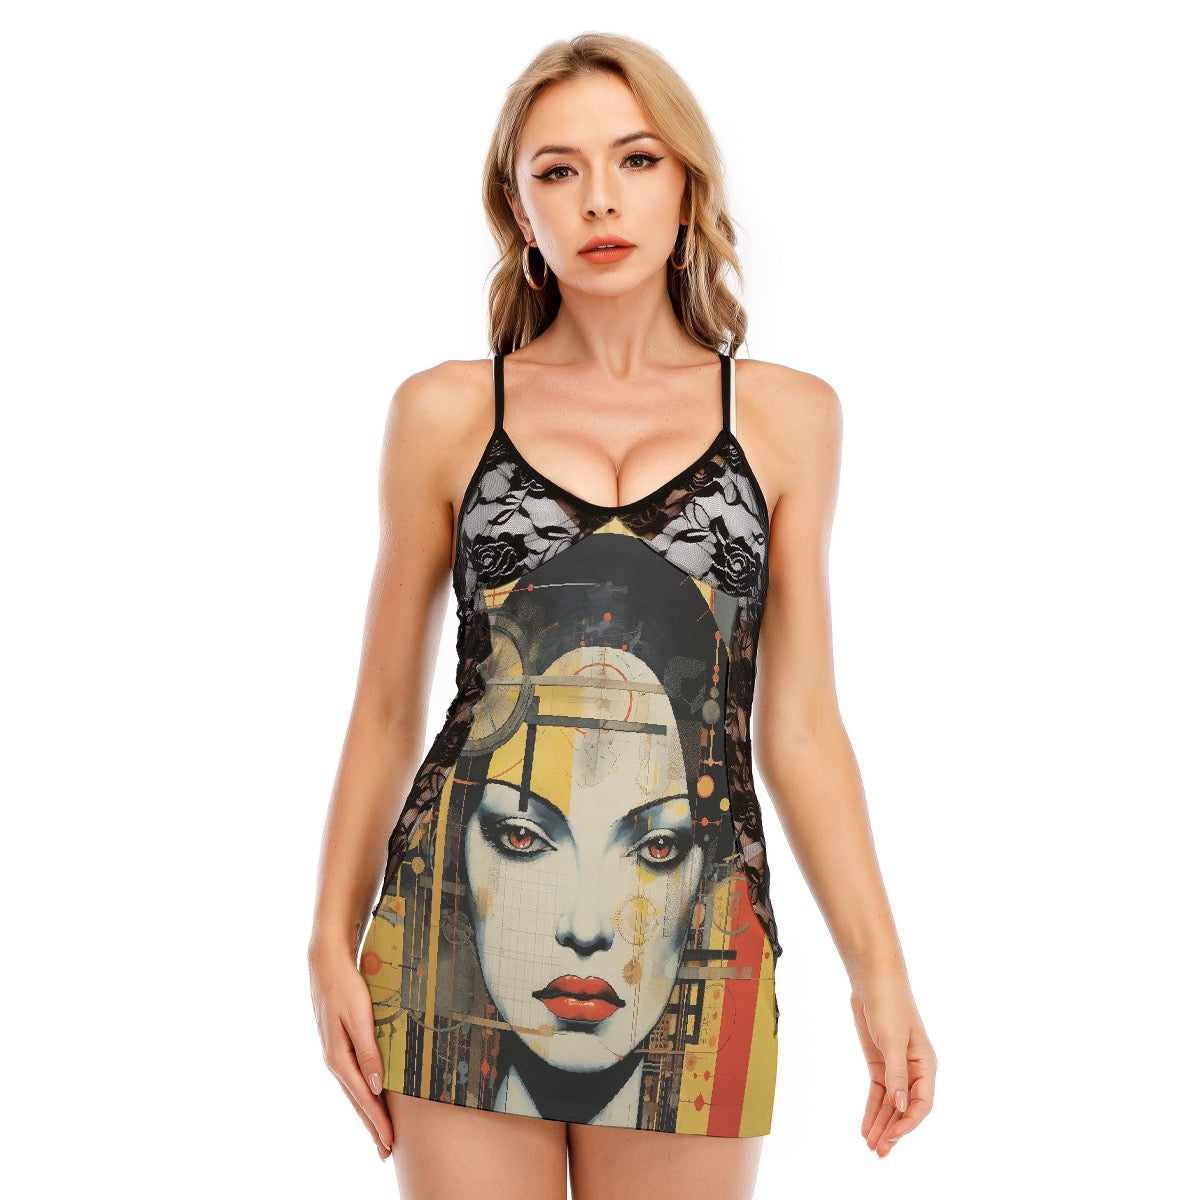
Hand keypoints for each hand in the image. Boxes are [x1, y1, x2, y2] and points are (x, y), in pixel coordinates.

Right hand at [309, 941, 393, 1160]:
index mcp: (338, 1057)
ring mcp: (334, 1053)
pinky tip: (368, 1098)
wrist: (326, 963)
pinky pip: (352, 1077)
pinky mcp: (337, 1045)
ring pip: (353, 1091)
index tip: (390, 1142)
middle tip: (386, 1152)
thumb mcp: (360, 1016)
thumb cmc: (346, 985)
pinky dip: (361, 1094)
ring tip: (379, 1134)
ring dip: (366, 1113)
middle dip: (371, 1126)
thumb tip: (377, 1086)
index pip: (363, 1097)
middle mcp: (334, 1060)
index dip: (377, 1121)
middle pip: (356, 1101)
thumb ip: (369, 1051)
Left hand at [849, 976, 935, 1157]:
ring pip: (891, 1104)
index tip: (893, 1137)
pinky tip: (866, 1127)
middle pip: (905, 1108)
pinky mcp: (880, 1062)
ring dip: (882, 1125)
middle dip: (893, 1130)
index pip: (922, 1103)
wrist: (873, 980)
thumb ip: (897, 1074)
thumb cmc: (889, 1004)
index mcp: (926, 1064)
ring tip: (871, 1147)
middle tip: (878, 1152)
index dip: (909, 1123)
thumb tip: (901, 1106)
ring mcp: (896, 1067)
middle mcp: (914, 1070)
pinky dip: (872, 1110)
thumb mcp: (892, 1039)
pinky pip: (878, 1093)